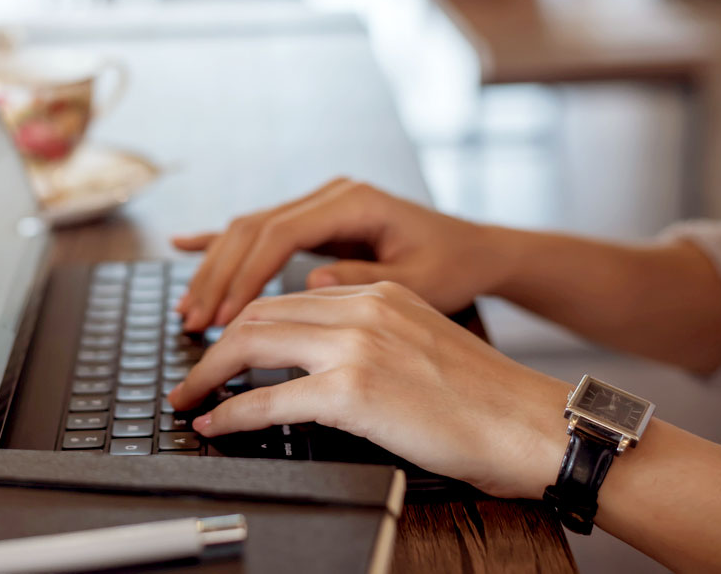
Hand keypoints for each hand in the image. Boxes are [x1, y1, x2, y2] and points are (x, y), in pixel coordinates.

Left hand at [168, 281, 567, 498]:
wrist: (530, 426)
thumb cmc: (485, 400)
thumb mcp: (422, 340)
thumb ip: (371, 333)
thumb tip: (317, 355)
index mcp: (379, 293)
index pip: (288, 297)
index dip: (244, 321)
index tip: (222, 345)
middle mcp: (363, 308)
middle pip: (260, 312)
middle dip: (215, 344)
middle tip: (191, 375)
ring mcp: (357, 346)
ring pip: (254, 343)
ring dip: (210, 373)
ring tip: (190, 399)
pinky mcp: (354, 391)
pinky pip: (269, 399)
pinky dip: (231, 412)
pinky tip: (216, 424)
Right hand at [173, 178, 512, 329]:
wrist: (474, 251)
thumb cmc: (455, 268)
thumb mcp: (422, 283)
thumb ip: (367, 283)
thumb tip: (312, 283)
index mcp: (355, 202)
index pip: (281, 234)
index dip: (246, 275)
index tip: (223, 317)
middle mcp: (331, 195)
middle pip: (254, 228)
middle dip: (219, 276)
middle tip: (194, 322)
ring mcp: (320, 204)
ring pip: (249, 229)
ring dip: (216, 269)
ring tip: (189, 309)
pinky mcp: (315, 221)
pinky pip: (260, 230)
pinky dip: (222, 243)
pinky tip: (185, 246)